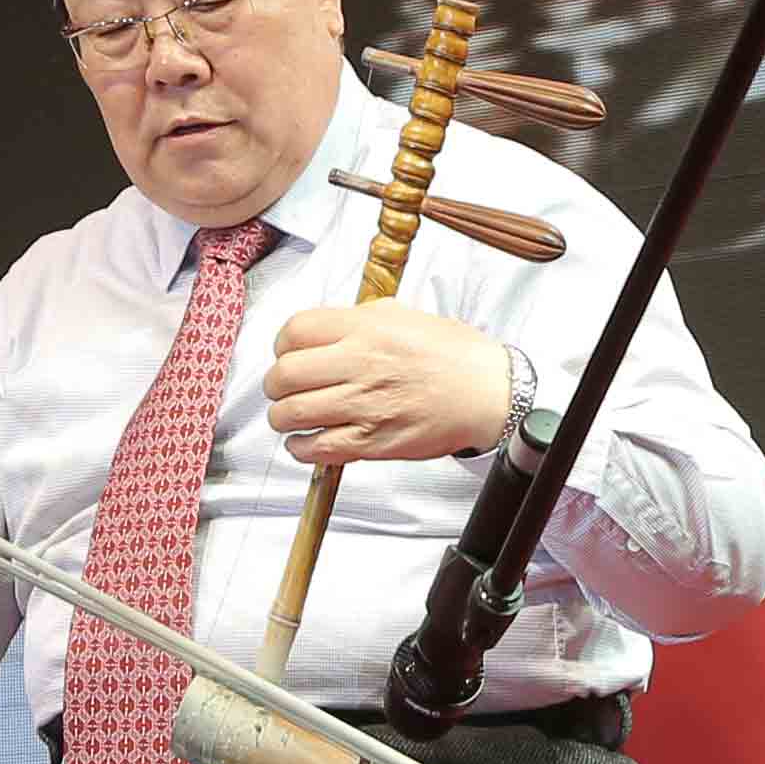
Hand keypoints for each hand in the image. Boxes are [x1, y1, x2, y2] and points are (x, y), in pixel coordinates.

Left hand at [264, 302, 516, 468]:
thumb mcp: (404, 315)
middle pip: (284, 374)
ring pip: (291, 414)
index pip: (294, 330)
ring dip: (282, 417)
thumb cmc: (453, 354)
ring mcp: (364, 405)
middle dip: (275, 384)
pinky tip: (307, 441)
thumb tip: (324, 328)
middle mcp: (360, 364)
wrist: (489, 393)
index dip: (282, 344)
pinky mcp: (373, 441)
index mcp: (365, 328)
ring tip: (292, 416)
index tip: (286, 353)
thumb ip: (359, 318)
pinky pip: (316, 449)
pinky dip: (301, 448)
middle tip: (283, 388)